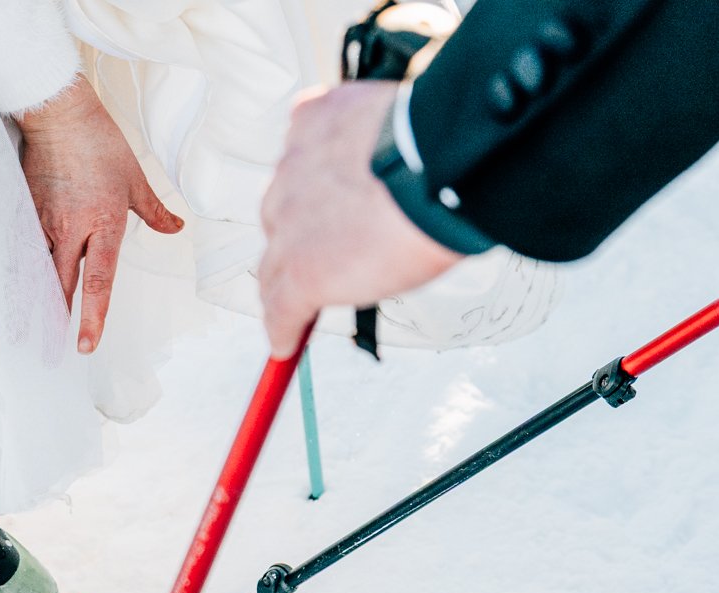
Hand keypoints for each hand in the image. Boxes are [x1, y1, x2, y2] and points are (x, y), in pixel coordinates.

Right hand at [16, 78, 183, 354]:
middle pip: (61, 287)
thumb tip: (175, 228)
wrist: (60, 114)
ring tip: (22, 335)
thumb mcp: (135, 178)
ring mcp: (44, 222)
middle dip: (54, 323)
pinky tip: (10, 294)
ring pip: (36, 272)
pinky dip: (18, 273)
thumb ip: (154, 211)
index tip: (85, 345)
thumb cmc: (100, 143)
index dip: (92, 317)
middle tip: (45, 355)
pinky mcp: (25, 211)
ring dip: (31, 304)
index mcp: (103, 226)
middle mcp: (71, 231)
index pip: (98, 283)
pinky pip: (22, 250)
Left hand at [259, 81, 464, 358]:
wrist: (439, 170)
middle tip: (324, 258)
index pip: (299, 166)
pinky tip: (285, 344)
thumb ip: (381, 150)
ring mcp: (290, 223)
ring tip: (295, 310)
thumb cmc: (443, 146)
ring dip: (285, 283)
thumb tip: (405, 177)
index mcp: (316, 121)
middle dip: (299, 236)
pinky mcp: (300, 270)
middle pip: (281, 215)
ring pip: (275, 262)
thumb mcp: (402, 129)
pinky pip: (280, 306)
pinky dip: (282, 327)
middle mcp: (292, 169)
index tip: (325, 214)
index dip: (312, 198)